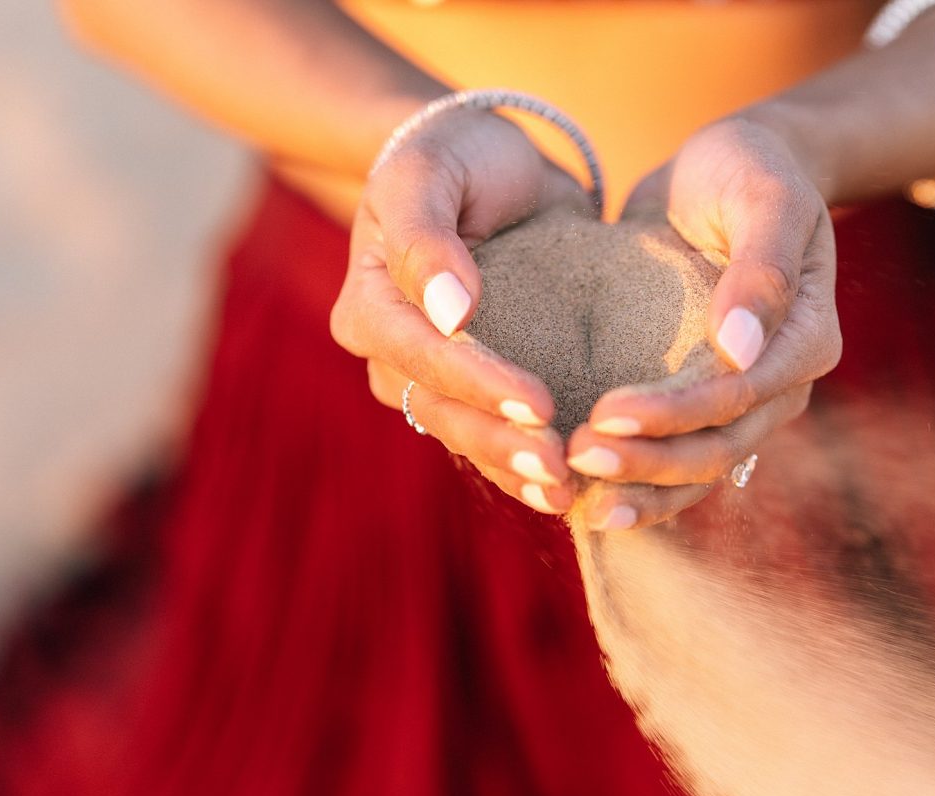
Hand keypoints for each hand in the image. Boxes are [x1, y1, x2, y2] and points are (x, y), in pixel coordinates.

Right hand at [331, 108, 593, 514]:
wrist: (489, 165)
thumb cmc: (455, 159)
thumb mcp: (430, 175)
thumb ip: (426, 236)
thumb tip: (450, 310)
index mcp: (369, 305)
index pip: (420, 355)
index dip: (478, 383)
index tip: (540, 404)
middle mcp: (391, 352)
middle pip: (440, 410)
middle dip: (498, 443)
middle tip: (559, 468)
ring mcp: (430, 375)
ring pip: (462, 435)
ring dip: (512, 469)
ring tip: (565, 495)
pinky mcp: (472, 385)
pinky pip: (488, 434)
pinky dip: (521, 465)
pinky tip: (563, 492)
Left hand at [568, 117, 841, 529]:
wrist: (723, 171)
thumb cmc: (747, 170)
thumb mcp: (764, 196)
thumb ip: (761, 266)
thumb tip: (739, 348)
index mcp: (804, 338)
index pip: (741, 395)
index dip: (677, 415)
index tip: (607, 415)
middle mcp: (778, 380)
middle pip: (720, 447)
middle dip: (650, 463)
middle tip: (576, 457)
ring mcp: (740, 397)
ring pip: (699, 469)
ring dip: (642, 490)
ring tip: (580, 500)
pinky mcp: (698, 398)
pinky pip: (677, 456)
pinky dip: (640, 484)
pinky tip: (589, 501)